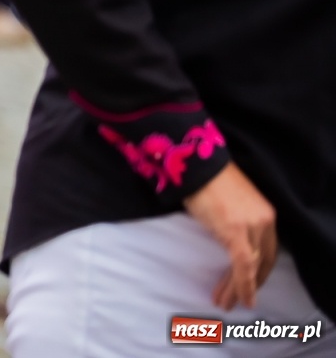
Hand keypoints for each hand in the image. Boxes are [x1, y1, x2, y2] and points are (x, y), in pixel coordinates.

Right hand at [185, 162, 277, 308]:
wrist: (196, 163)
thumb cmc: (206, 178)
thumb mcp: (230, 203)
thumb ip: (236, 221)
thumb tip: (226, 238)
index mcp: (266, 214)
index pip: (268, 250)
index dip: (260, 271)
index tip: (249, 284)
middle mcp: (265, 221)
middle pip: (263, 261)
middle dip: (250, 284)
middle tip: (237, 300)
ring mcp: (252, 226)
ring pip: (251, 267)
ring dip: (238, 288)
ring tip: (225, 302)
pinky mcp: (236, 232)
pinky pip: (243, 266)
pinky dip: (242, 285)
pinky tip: (237, 298)